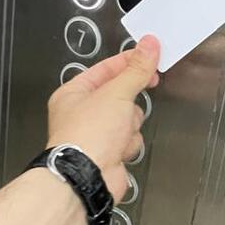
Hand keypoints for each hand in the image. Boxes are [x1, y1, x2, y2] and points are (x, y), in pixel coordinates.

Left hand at [47, 36, 159, 200]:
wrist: (87, 177)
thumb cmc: (86, 136)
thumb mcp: (116, 93)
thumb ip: (136, 69)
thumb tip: (148, 46)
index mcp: (75, 93)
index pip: (106, 68)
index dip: (130, 61)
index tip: (150, 55)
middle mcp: (83, 113)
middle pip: (121, 93)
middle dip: (129, 101)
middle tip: (136, 97)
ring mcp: (97, 133)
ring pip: (130, 117)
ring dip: (130, 124)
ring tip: (119, 132)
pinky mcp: (110, 152)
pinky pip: (131, 138)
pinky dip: (129, 143)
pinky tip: (119, 149)